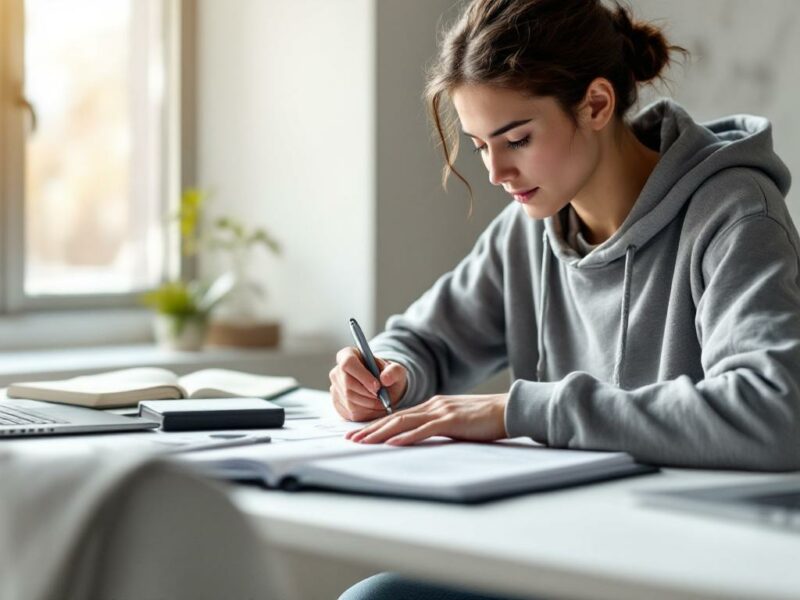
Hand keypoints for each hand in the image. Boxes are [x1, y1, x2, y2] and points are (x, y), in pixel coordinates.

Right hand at [329, 346, 407, 421]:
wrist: (383, 390)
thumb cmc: (388, 376)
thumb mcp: (396, 370)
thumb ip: (394, 372)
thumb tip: (385, 379)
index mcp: (348, 355)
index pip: (348, 363)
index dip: (362, 376)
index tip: (377, 386)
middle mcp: (337, 371)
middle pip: (348, 384)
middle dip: (368, 394)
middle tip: (383, 398)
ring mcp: (335, 388)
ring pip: (349, 400)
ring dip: (369, 404)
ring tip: (381, 402)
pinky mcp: (337, 404)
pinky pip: (350, 412)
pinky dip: (366, 412)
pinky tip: (374, 407)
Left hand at [345, 393, 508, 445]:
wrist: (508, 410)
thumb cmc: (486, 419)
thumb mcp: (457, 421)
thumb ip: (439, 426)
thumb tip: (422, 438)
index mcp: (433, 406)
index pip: (399, 415)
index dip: (377, 425)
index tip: (360, 434)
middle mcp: (433, 406)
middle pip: (394, 417)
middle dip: (370, 429)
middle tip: (350, 439)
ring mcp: (441, 411)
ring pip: (403, 421)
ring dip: (380, 432)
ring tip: (363, 442)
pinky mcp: (452, 421)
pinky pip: (424, 429)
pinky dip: (406, 436)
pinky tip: (393, 442)